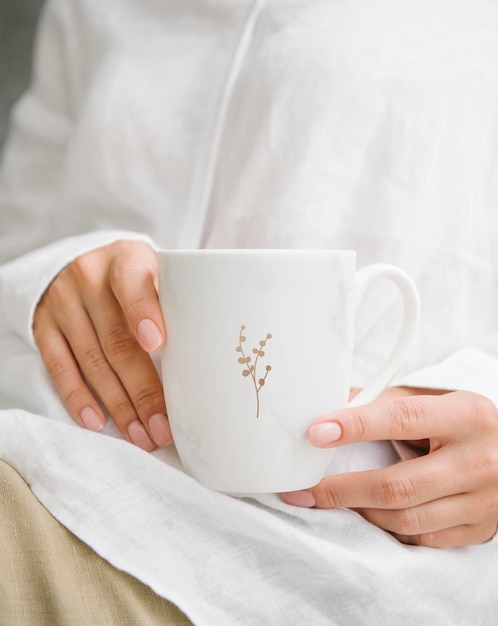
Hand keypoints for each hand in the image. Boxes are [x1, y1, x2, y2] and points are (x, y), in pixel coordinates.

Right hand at [33, 240, 172, 449]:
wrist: (87, 265)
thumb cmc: (138, 278)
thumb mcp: (158, 273)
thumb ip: (177, 302)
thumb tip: (208, 359)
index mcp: (126, 260)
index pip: (132, 284)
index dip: (144, 313)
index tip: (158, 344)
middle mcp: (89, 278)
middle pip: (117, 340)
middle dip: (142, 389)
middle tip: (162, 425)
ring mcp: (63, 303)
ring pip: (92, 360)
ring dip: (118, 404)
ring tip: (141, 435)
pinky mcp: (45, 327)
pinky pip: (59, 366)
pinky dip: (78, 397)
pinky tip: (97, 422)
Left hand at [282, 388, 497, 547]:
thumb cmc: (462, 423)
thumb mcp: (433, 400)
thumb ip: (383, 401)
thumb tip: (329, 409)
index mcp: (466, 416)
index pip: (402, 417)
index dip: (355, 426)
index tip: (317, 432)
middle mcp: (478, 460)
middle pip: (398, 484)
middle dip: (342, 489)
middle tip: (304, 489)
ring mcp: (482, 501)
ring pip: (405, 518)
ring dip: (358, 510)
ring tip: (328, 499)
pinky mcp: (478, 529)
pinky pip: (421, 537)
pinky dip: (387, 526)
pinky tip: (366, 512)